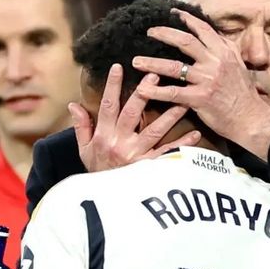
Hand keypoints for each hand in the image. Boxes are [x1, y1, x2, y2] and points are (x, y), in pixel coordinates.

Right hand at [69, 63, 200, 172]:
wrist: (106, 200)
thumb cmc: (97, 172)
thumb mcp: (84, 150)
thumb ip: (82, 126)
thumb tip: (74, 104)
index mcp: (104, 135)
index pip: (107, 106)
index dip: (113, 86)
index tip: (118, 67)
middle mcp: (120, 143)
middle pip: (132, 113)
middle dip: (143, 93)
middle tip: (155, 75)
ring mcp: (136, 155)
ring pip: (155, 131)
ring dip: (170, 115)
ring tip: (183, 100)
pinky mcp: (150, 168)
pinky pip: (168, 154)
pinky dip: (182, 145)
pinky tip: (195, 134)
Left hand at [132, 9, 269, 160]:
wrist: (252, 119)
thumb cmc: (246, 96)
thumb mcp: (240, 66)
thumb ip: (227, 51)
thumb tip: (216, 36)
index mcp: (225, 52)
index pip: (203, 29)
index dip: (187, 19)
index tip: (173, 12)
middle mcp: (216, 62)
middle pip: (185, 41)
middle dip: (164, 34)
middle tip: (149, 32)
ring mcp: (207, 80)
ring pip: (174, 67)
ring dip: (152, 63)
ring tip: (136, 61)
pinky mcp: (200, 98)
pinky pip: (173, 93)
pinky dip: (156, 91)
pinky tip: (142, 90)